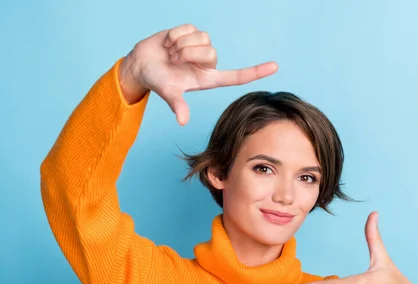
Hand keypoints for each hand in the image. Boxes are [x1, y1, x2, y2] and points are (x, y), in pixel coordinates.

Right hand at [119, 23, 277, 124]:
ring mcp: (200, 46)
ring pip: (201, 39)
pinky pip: (189, 28)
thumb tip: (182, 121)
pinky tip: (168, 43)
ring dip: (181, 45)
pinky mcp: (192, 32)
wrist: (142, 64)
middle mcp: (208, 63)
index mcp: (208, 79)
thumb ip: (177, 105)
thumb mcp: (169, 94)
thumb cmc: (158, 82)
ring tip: (171, 53)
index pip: (237, 76)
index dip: (256, 72)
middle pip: (212, 53)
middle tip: (175, 61)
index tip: (275, 67)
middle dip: (189, 55)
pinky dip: (175, 35)